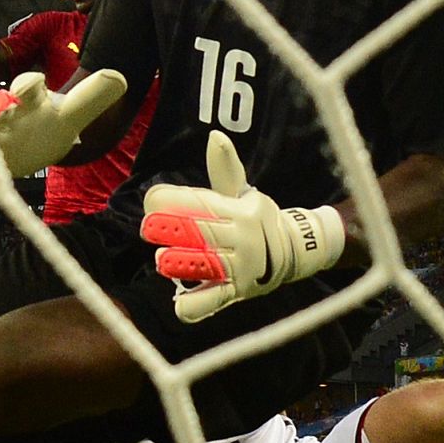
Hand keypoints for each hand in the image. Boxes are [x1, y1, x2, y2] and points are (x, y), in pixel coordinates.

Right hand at [0, 69, 125, 178]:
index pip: (29, 85)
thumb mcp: (78, 108)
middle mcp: (11, 112)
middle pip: (1, 107)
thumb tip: (118, 77)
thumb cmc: (58, 119)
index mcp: (33, 98)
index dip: (28, 84)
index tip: (24, 88)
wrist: (46, 137)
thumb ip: (96, 94)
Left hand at [140, 131, 346, 322]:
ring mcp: (241, 266)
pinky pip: (216, 299)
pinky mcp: (239, 291)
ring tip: (162, 260)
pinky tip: (179, 305)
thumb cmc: (256, 218)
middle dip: (172, 229)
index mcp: (239, 210)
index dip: (173, 201)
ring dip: (182, 263)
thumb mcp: (243, 192)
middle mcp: (242, 237)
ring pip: (207, 265)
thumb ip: (224, 168)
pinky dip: (197, 305)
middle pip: (201, 232)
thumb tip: (215, 137)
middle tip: (148, 229)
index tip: (152, 200)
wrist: (295, 251)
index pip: (201, 203)